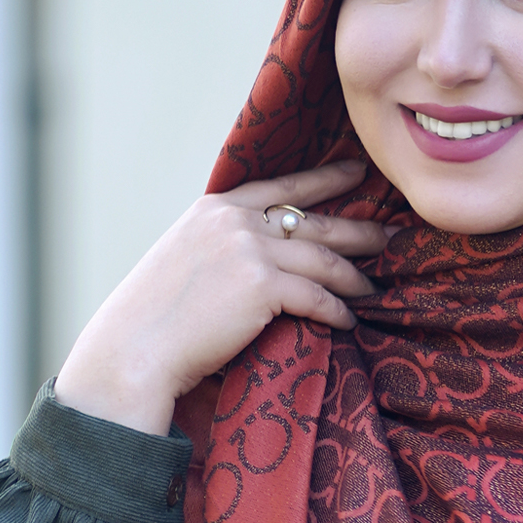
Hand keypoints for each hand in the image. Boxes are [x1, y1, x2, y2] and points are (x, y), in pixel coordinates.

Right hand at [53, 161, 387, 435]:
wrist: (135, 348)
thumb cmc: (155, 319)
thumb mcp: (184, 260)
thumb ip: (220, 247)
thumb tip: (257, 261)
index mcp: (214, 209)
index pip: (281, 188)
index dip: (323, 180)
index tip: (354, 173)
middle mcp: (234, 221)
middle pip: (313, 221)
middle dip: (355, 229)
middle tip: (387, 236)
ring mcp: (249, 250)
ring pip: (322, 259)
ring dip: (353, 276)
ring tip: (373, 287)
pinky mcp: (261, 285)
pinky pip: (317, 297)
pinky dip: (337, 310)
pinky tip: (350, 320)